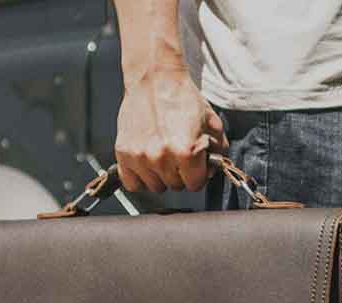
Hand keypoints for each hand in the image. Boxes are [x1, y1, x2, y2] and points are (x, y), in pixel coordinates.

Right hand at [115, 66, 227, 192]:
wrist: (154, 77)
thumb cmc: (180, 96)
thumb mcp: (210, 121)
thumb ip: (217, 149)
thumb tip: (214, 167)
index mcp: (186, 152)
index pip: (195, 184)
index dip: (197, 174)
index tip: (194, 165)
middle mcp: (162, 157)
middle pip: (175, 186)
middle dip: (180, 173)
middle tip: (177, 153)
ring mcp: (141, 157)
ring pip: (155, 186)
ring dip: (160, 175)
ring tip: (161, 153)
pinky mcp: (124, 154)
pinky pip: (132, 184)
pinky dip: (139, 177)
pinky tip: (146, 163)